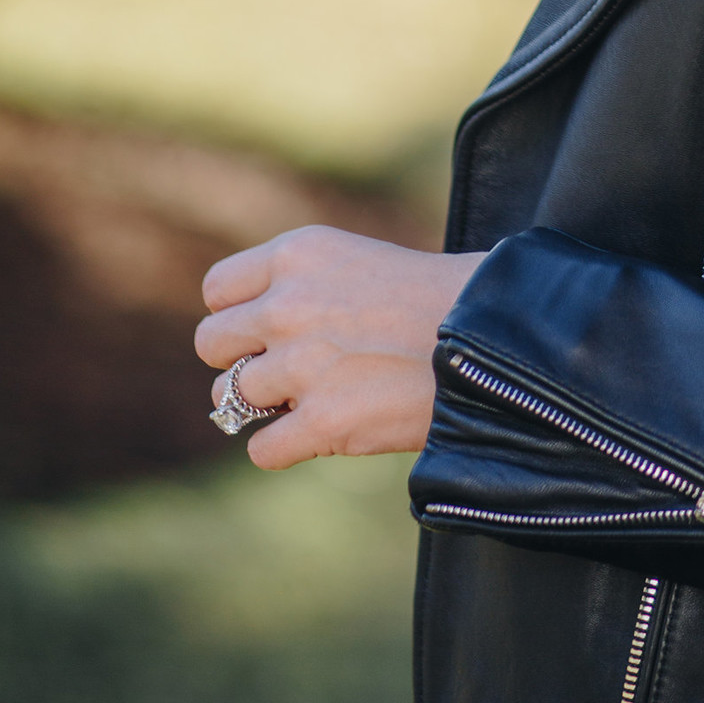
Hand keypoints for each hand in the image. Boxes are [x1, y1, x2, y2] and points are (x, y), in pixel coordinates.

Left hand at [196, 225, 486, 469]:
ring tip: (314, 398)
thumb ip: (300, 287)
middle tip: (284, 370)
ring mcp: (300, 364)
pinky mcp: (321, 421)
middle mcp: (288, 303)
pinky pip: (262, 450)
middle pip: (210, 344)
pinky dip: (285, 449)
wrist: (493, 332)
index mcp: (299, 253)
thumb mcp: (357, 261)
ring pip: (229, 399)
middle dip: (242, 360)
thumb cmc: (433, 297)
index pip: (218, 290)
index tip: (269, 329)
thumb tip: (249, 336)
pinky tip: (319, 433)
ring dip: (266, 405)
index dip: (241, 315)